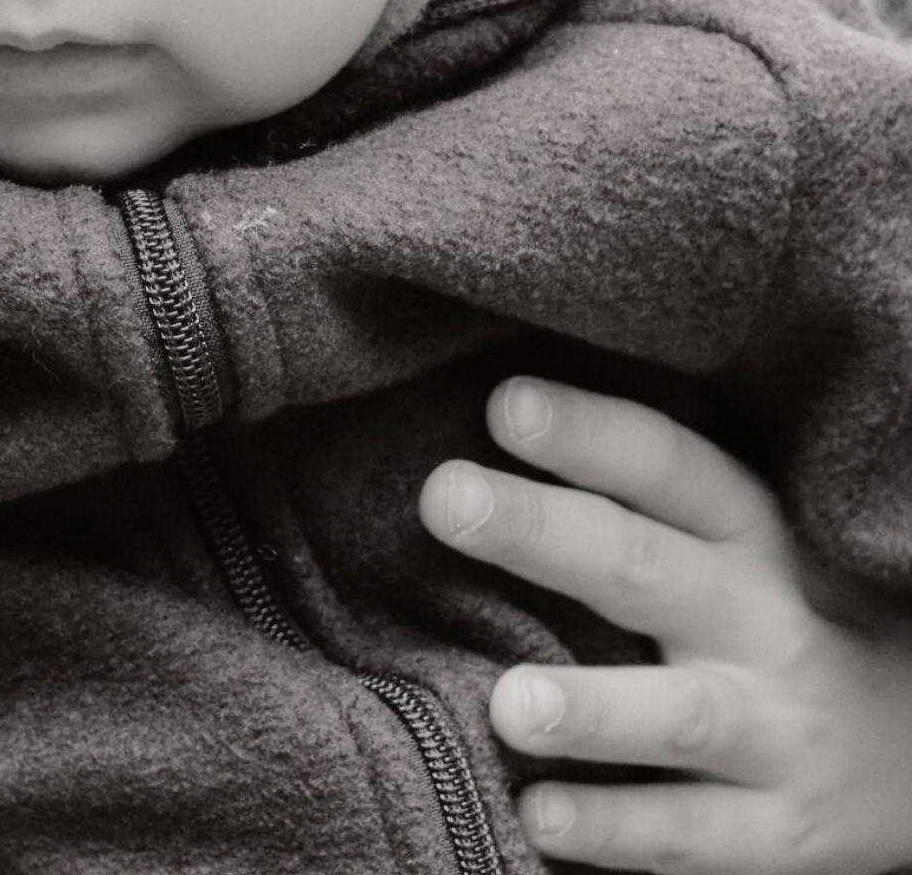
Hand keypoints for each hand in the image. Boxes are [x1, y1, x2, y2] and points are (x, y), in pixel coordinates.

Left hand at [420, 379, 911, 874]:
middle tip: (446, 499)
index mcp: (753, 536)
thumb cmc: (789, 621)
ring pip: (676, 716)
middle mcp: (765, 623)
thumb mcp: (747, 551)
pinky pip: (687, 837)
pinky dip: (615, 829)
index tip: (504, 404)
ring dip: (592, 710)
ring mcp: (775, 732)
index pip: (667, 468)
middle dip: (543, 532)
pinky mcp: (778, 835)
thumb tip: (494, 427)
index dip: (589, 432)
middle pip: (644, 567)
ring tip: (508, 704)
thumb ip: (643, 507)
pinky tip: (538, 815)